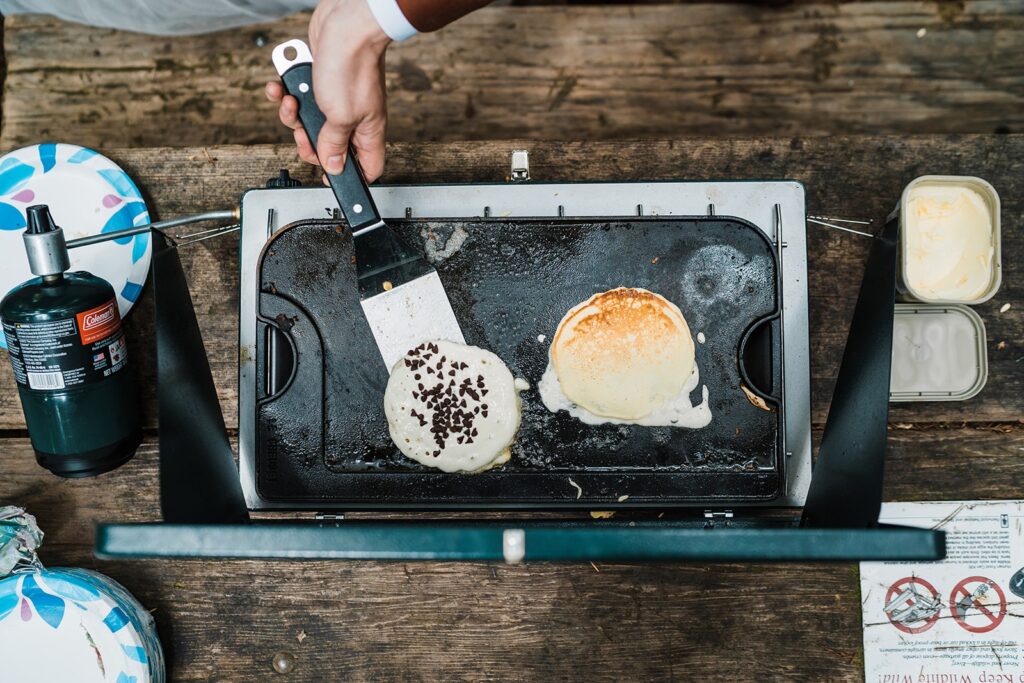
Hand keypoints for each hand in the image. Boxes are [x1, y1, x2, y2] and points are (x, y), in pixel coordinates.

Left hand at [265, 0, 391, 181]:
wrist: (344, 24)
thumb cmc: (351, 65)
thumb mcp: (340, 116)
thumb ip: (333, 144)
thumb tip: (332, 166)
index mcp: (367, 131)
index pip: (366, 167)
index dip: (349, 176)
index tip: (331, 177)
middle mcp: (353, 117)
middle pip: (329, 147)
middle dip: (308, 142)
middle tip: (302, 134)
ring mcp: (336, 100)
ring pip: (309, 123)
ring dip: (291, 114)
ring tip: (290, 101)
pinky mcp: (320, 83)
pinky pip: (299, 98)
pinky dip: (286, 93)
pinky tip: (282, 86)